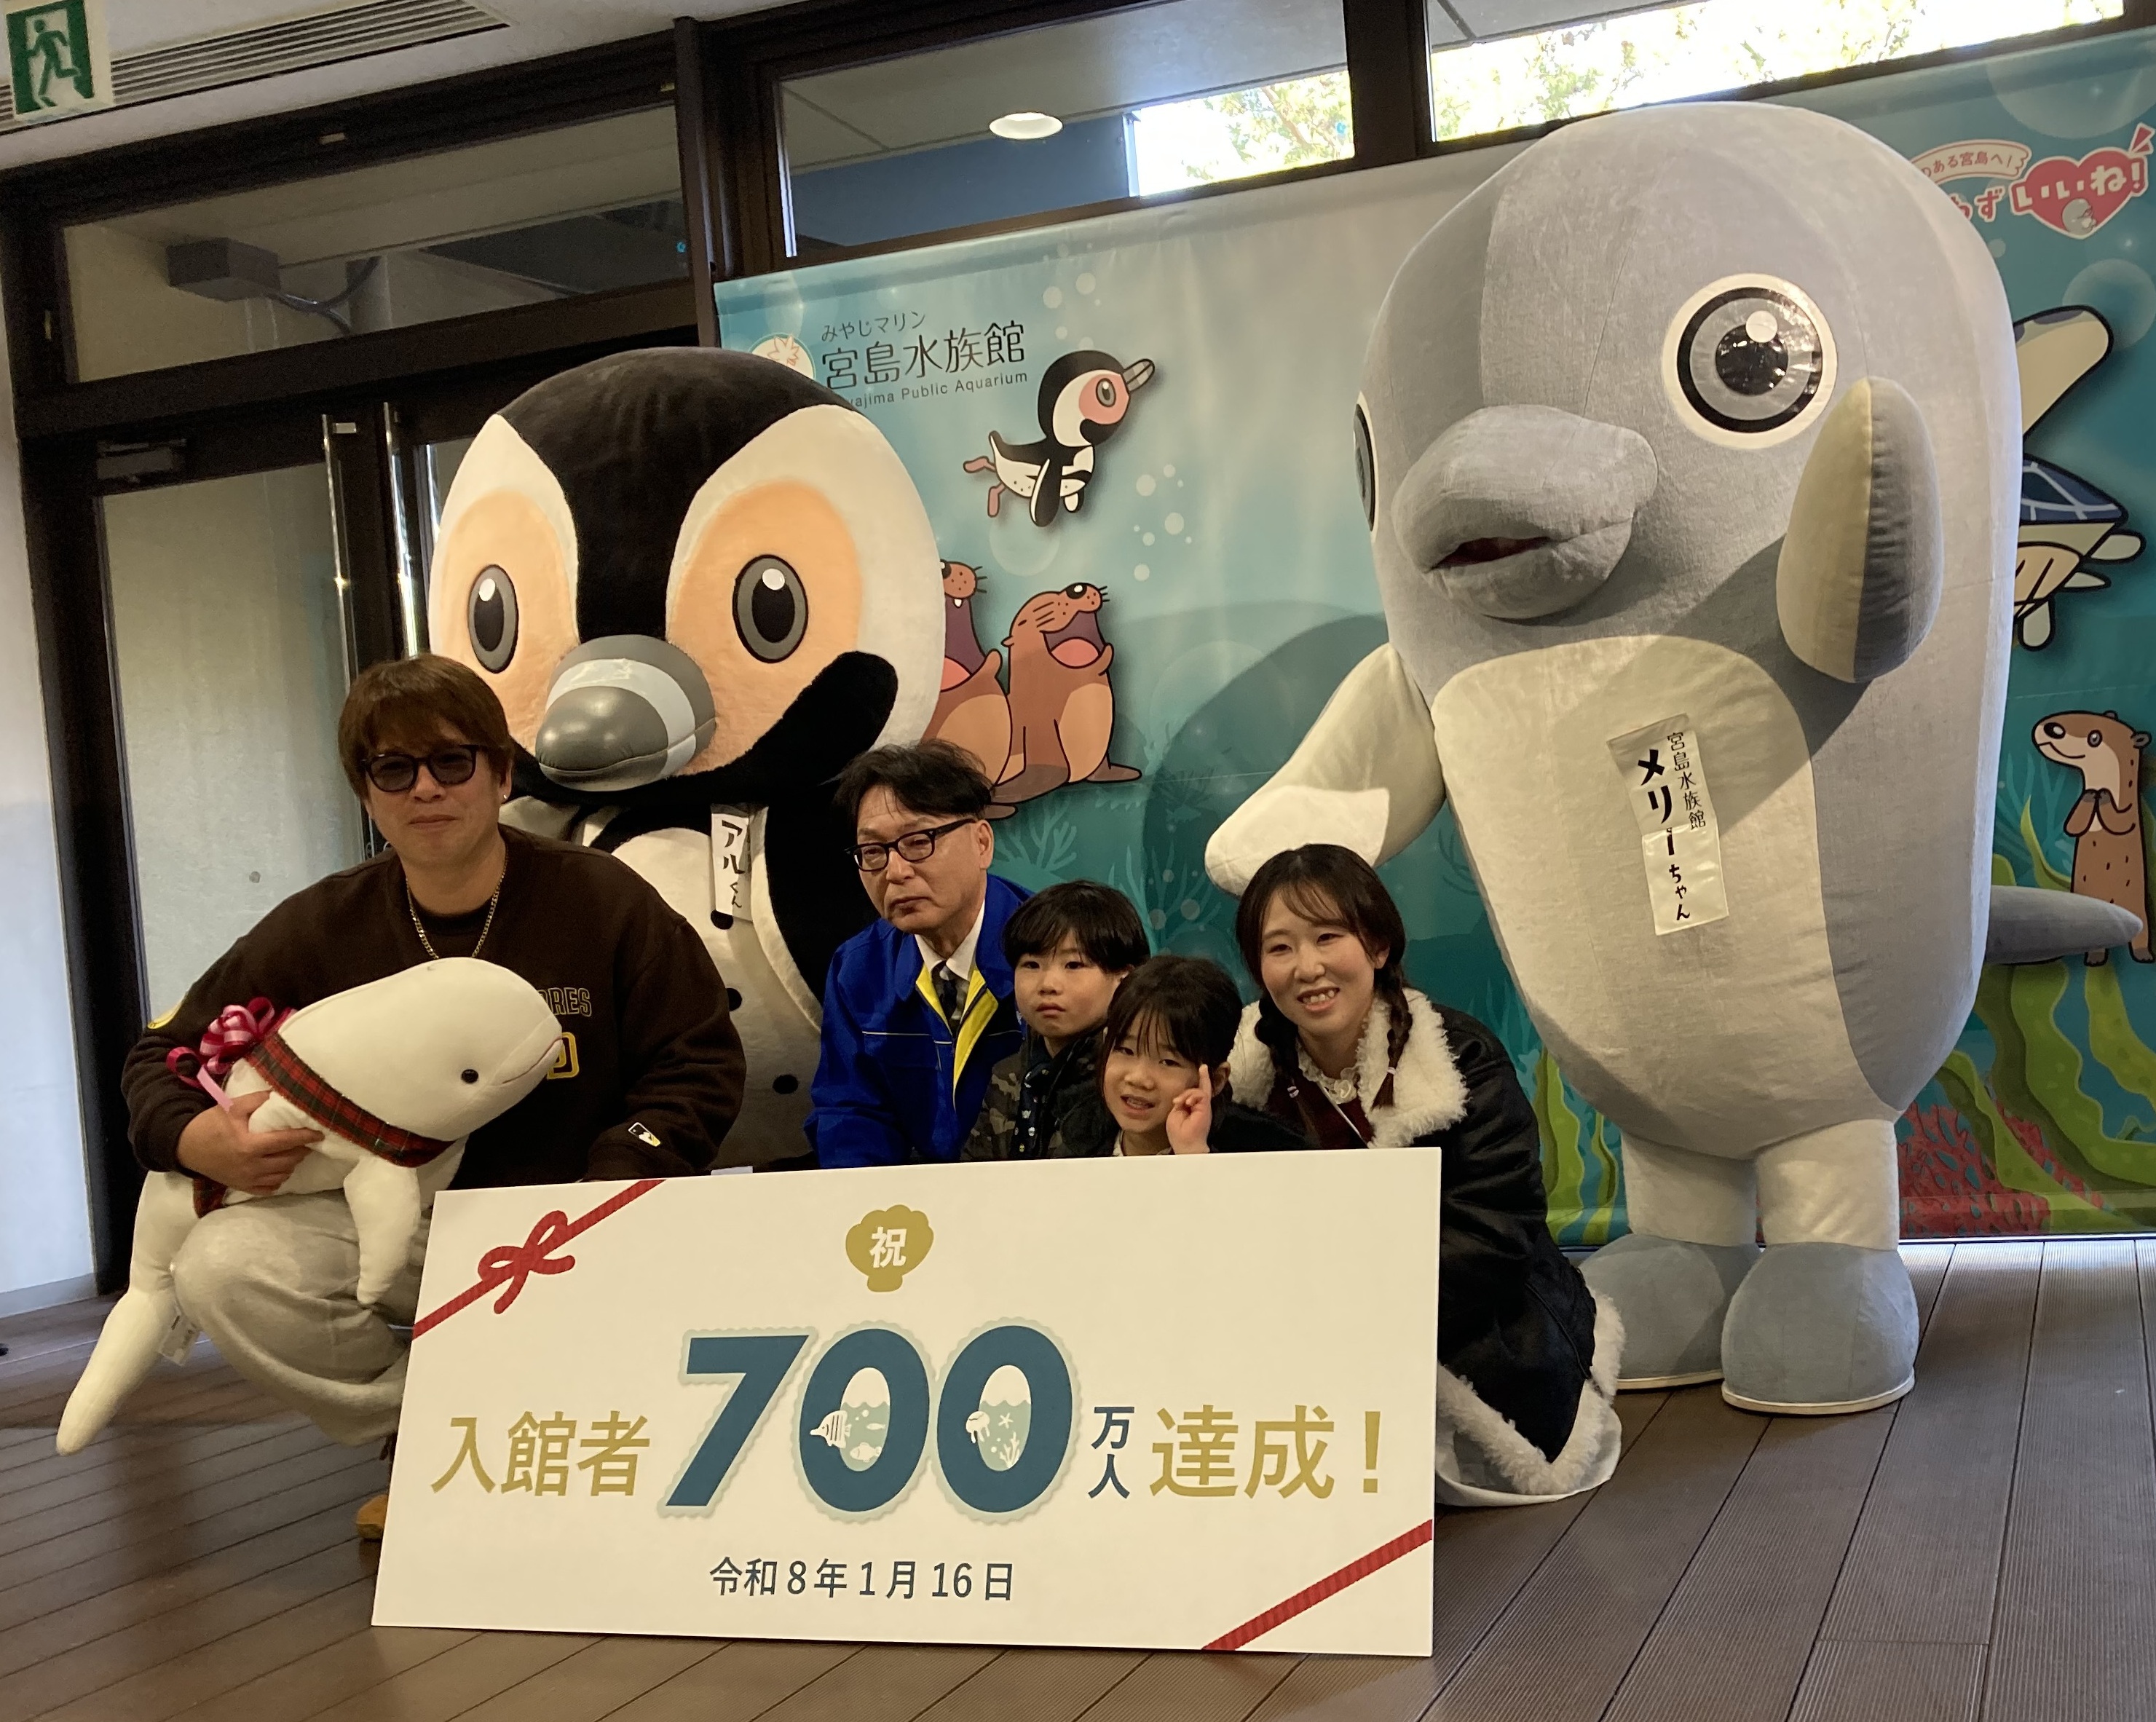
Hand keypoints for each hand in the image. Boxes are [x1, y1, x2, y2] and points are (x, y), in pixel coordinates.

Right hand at [175, 1090, 320, 1194]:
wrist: (186, 1147)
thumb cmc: (210, 1124)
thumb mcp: (232, 1106)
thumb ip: (258, 1100)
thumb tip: (282, 1094)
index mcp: (249, 1145)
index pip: (286, 1141)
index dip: (305, 1137)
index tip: (319, 1133)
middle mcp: (251, 1166)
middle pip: (288, 1160)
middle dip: (301, 1150)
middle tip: (306, 1141)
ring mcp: (246, 1179)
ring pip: (282, 1175)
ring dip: (292, 1164)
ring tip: (294, 1152)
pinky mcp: (242, 1187)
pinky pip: (269, 1188)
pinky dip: (279, 1179)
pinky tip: (280, 1168)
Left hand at [1167, 1070, 1213, 1154]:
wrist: (1186, 1145)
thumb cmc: (1179, 1134)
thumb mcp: (1175, 1114)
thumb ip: (1180, 1103)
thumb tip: (1182, 1097)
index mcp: (1194, 1109)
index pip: (1197, 1093)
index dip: (1202, 1081)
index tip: (1203, 1068)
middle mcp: (1201, 1107)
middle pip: (1200, 1089)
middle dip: (1203, 1078)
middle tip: (1203, 1068)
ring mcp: (1204, 1107)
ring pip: (1198, 1091)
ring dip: (1186, 1094)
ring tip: (1179, 1102)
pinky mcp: (1205, 1108)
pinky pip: (1201, 1094)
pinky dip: (1191, 1096)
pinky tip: (1186, 1103)